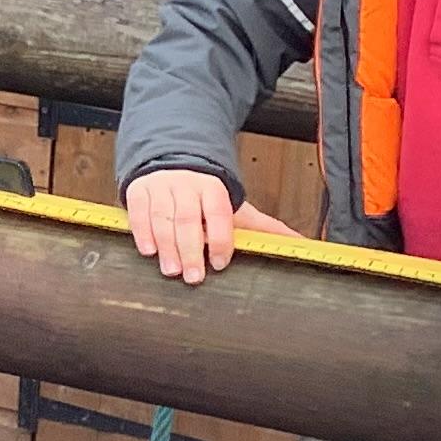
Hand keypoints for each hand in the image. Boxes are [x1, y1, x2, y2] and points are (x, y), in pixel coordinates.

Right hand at [123, 169, 284, 284]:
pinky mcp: (138, 192)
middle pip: (188, 220)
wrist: (174, 164)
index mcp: (213, 189)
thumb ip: (265, 228)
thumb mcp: (236, 208)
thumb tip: (302, 243)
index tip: (219, 263)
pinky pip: (138, 213)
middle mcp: (187, 186)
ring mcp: (161, 188)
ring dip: (167, 247)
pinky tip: (149, 250)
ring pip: (162, 218)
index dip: (220, 239)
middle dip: (190, 250)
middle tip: (193, 277)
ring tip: (172, 270)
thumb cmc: (206, 195)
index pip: (218, 214)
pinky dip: (142, 232)